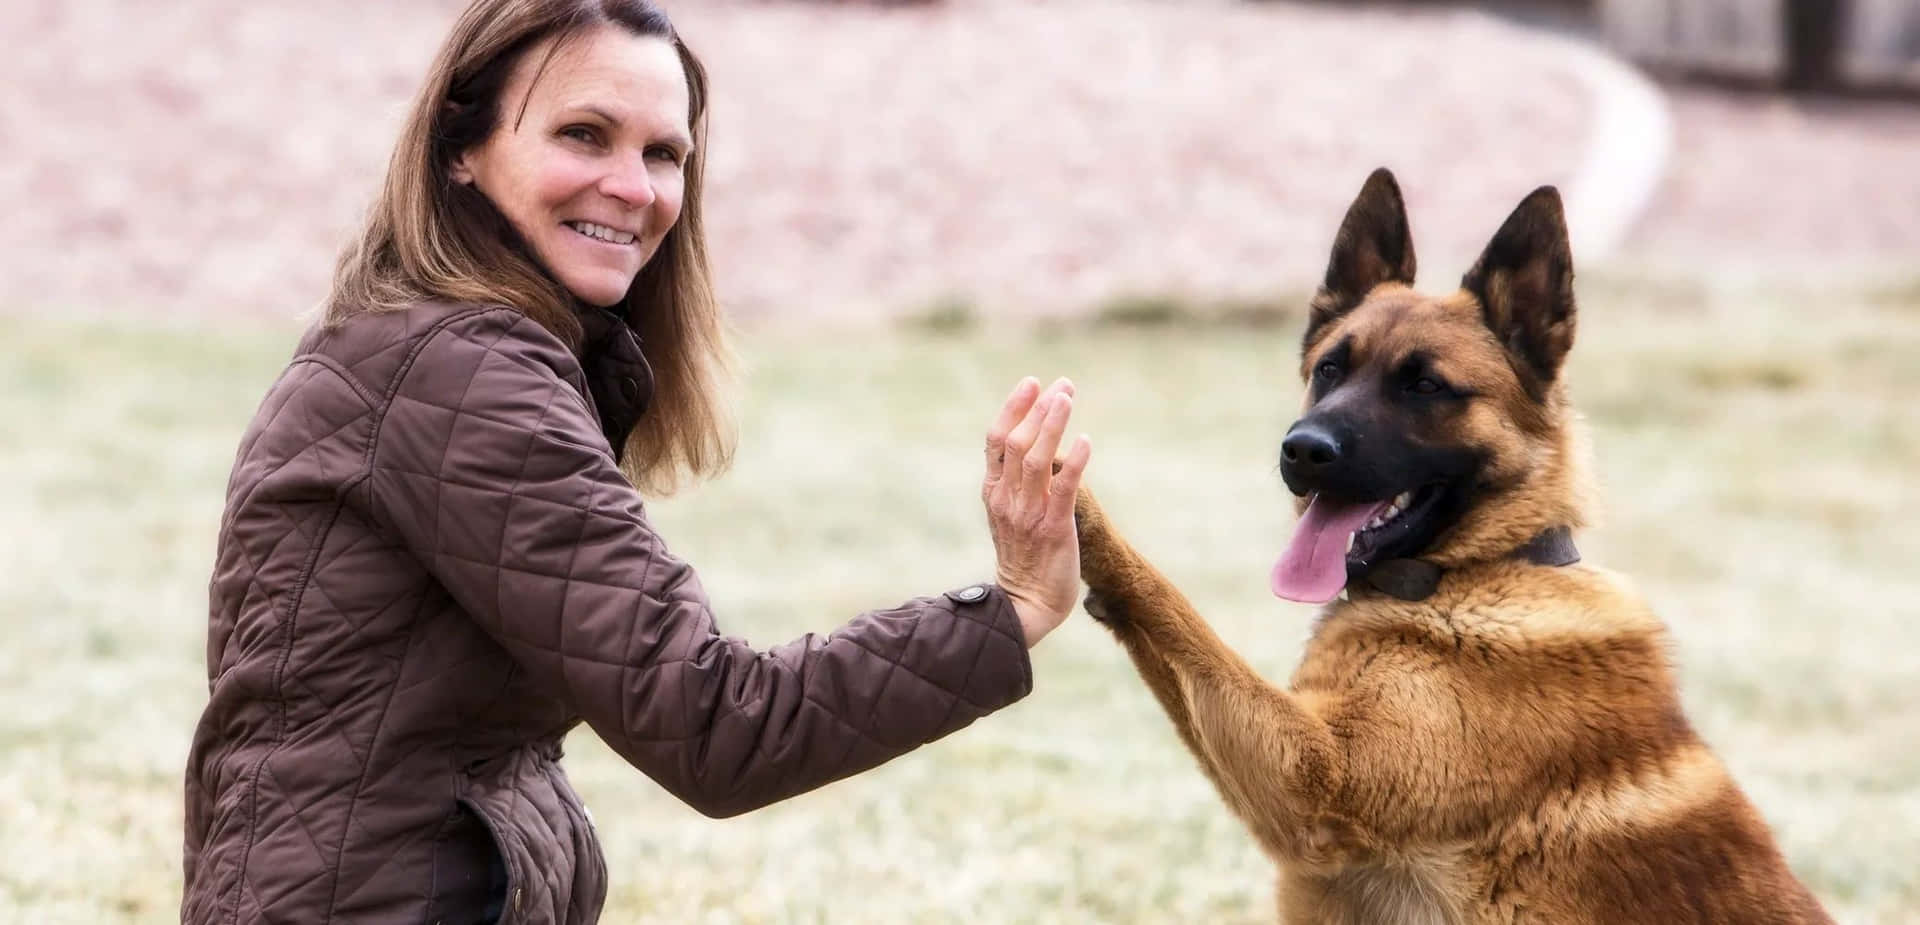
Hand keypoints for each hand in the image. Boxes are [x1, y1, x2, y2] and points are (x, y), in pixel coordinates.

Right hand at [982, 376, 1092, 647]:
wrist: (1026, 605)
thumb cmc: (1023, 559)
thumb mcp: (1008, 515)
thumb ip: (1014, 484)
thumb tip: (1033, 447)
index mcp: (994, 493)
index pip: (996, 441)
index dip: (1013, 408)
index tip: (1032, 383)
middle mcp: (1007, 500)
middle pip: (1015, 442)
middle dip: (1038, 409)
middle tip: (1062, 385)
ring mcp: (1028, 514)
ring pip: (1035, 459)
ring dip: (1052, 425)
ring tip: (1068, 399)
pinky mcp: (1053, 529)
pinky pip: (1063, 489)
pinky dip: (1073, 462)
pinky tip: (1086, 440)